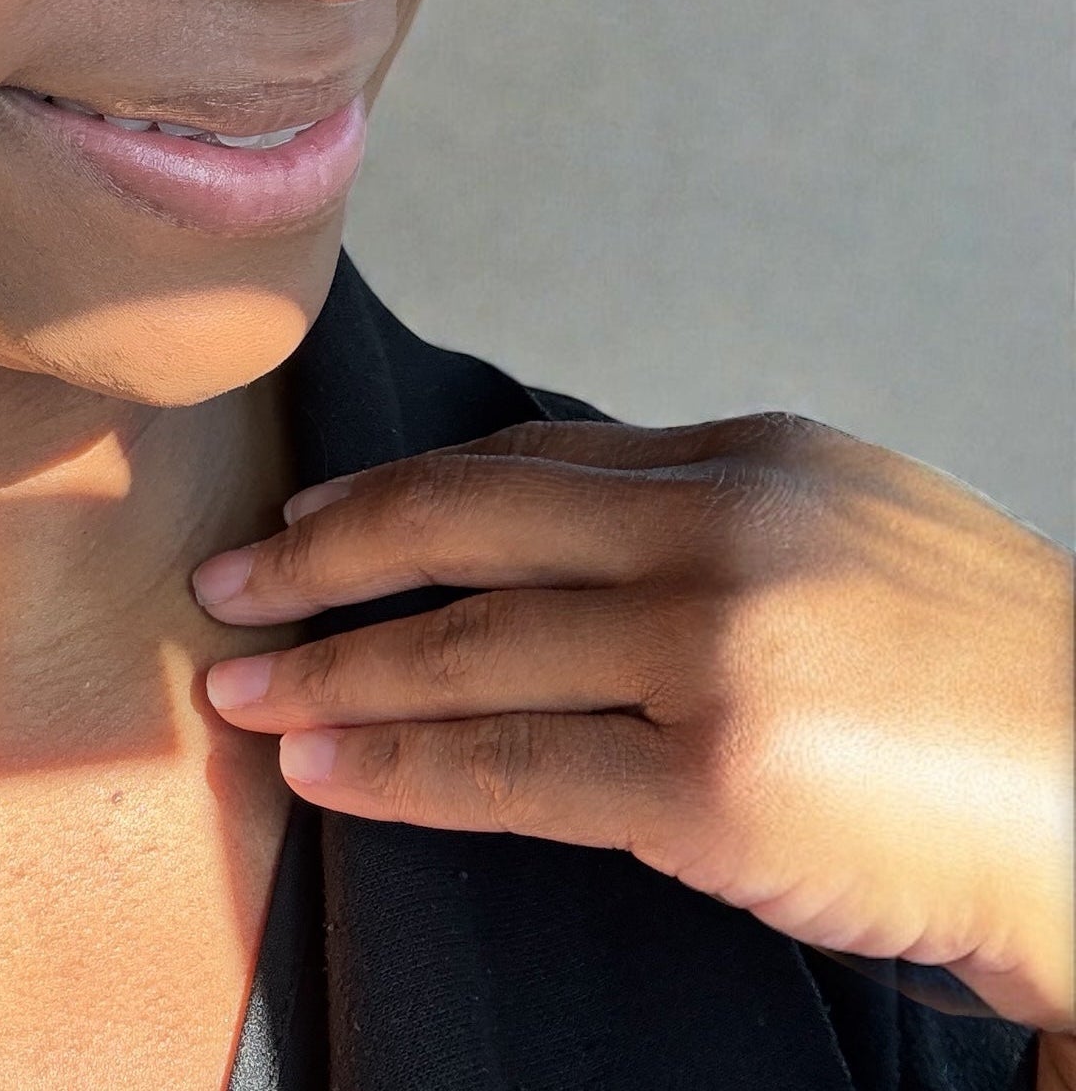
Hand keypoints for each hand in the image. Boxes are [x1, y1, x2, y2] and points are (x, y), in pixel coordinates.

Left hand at [191, 412, 1074, 1031]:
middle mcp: (724, 524)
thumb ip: (704, 522)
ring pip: (468, 644)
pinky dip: (402, 766)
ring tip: (246, 690)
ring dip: (335, 667)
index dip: (405, 486)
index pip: (533, 454)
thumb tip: (547, 535)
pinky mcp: (717, 774)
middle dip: (329, 549)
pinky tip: (330, 768)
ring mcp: (717, 644)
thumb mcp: (851, 541)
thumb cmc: (995, 686)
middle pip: (469, 517)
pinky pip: (513, 766)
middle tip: (234, 577)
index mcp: (754, 455)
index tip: (321, 509)